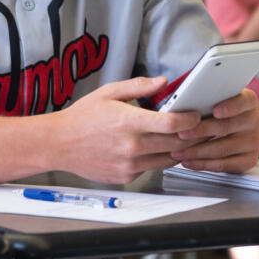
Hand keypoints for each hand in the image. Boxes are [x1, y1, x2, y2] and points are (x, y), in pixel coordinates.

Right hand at [52, 77, 204, 183]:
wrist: (60, 143)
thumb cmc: (82, 117)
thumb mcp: (108, 93)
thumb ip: (138, 87)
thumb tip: (162, 82)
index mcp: (129, 121)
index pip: (172, 123)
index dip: (190, 120)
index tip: (196, 115)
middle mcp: (132, 146)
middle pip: (176, 144)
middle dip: (192, 135)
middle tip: (198, 128)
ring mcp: (130, 164)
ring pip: (168, 160)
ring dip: (179, 150)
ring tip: (183, 139)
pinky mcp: (126, 176)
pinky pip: (151, 168)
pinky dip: (158, 159)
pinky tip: (155, 149)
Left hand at [168, 88, 258, 172]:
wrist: (245, 129)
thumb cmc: (225, 110)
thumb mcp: (221, 98)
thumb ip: (209, 97)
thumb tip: (185, 100)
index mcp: (249, 101)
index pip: (243, 101)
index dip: (230, 106)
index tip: (215, 111)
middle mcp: (255, 121)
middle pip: (227, 127)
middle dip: (200, 131)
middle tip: (181, 134)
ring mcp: (254, 142)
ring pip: (223, 148)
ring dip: (197, 152)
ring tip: (179, 151)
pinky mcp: (249, 160)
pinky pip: (225, 165)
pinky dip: (204, 164)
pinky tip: (190, 161)